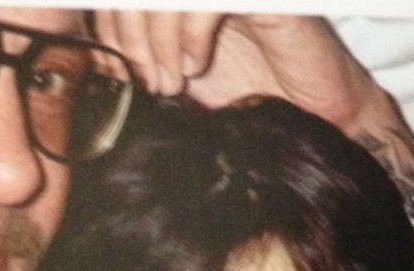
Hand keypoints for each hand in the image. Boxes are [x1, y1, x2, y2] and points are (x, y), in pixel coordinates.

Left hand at [92, 12, 391, 133]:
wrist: (316, 117)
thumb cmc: (251, 101)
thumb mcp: (182, 85)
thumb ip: (143, 66)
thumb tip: (97, 71)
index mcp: (177, 2)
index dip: (107, 30)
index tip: (118, 75)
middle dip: (126, 35)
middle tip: (143, 80)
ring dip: (155, 39)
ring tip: (170, 80)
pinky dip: (189, 34)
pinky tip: (196, 66)